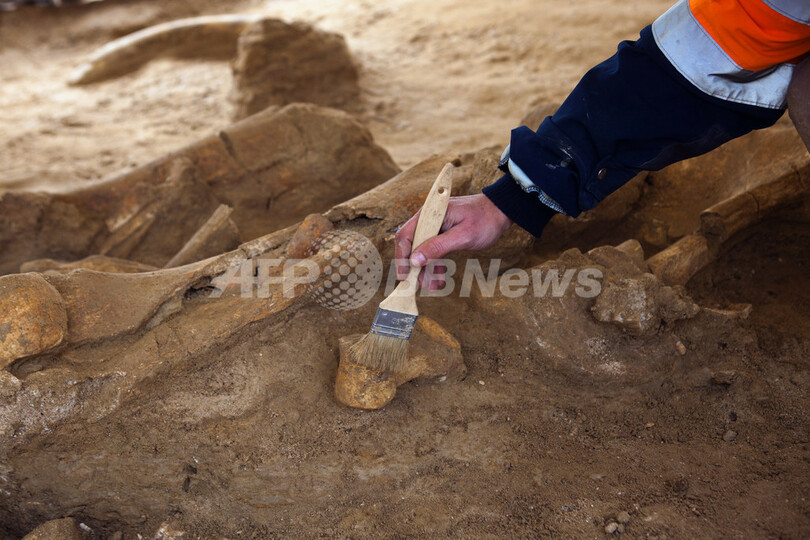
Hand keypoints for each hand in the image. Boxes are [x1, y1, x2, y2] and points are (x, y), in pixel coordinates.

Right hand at [395, 194, 511, 287]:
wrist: (501, 212)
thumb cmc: (484, 219)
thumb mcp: (462, 236)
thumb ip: (438, 247)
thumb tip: (414, 260)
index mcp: (430, 215)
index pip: (406, 236)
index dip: (402, 257)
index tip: (405, 276)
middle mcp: (428, 219)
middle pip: (411, 244)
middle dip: (414, 266)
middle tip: (418, 285)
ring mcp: (435, 226)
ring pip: (421, 250)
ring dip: (425, 269)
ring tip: (431, 285)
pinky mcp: (441, 233)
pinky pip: (432, 250)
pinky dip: (434, 265)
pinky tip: (438, 278)